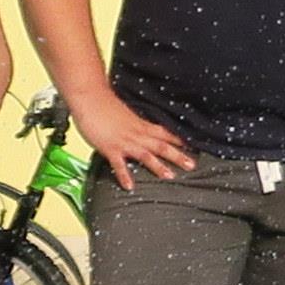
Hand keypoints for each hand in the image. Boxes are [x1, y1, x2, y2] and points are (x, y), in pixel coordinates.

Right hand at [78, 91, 198, 187]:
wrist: (89, 97)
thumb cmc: (104, 104)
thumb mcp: (125, 115)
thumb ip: (134, 125)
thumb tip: (141, 130)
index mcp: (141, 125)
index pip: (165, 133)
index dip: (179, 140)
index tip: (194, 148)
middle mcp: (136, 134)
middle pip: (161, 146)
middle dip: (177, 156)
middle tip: (192, 166)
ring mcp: (124, 141)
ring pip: (146, 155)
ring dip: (159, 166)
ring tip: (171, 176)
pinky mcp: (110, 147)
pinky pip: (119, 164)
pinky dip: (124, 175)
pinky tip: (130, 187)